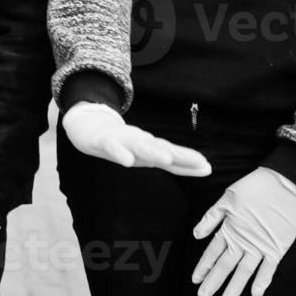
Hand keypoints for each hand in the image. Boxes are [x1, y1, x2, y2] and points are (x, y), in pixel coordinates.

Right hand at [62, 102, 211, 176]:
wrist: (88, 127)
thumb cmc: (123, 144)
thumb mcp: (149, 155)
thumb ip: (175, 163)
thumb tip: (207, 168)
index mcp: (150, 147)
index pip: (173, 154)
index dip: (188, 161)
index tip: (207, 167)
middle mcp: (139, 141)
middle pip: (162, 148)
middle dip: (180, 155)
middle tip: (199, 162)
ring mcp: (121, 140)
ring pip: (139, 145)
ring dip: (152, 151)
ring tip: (166, 157)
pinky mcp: (103, 141)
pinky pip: (112, 147)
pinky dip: (120, 153)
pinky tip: (126, 160)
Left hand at [192, 167, 295, 295]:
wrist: (284, 183)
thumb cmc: (253, 188)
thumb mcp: (226, 198)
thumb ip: (210, 218)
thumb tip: (196, 235)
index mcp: (229, 228)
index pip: (212, 252)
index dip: (202, 267)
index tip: (194, 280)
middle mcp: (243, 240)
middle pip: (225, 266)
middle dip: (213, 282)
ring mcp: (261, 245)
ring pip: (244, 272)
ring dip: (234, 287)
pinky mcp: (278, 247)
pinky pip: (269, 269)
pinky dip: (262, 282)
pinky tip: (255, 294)